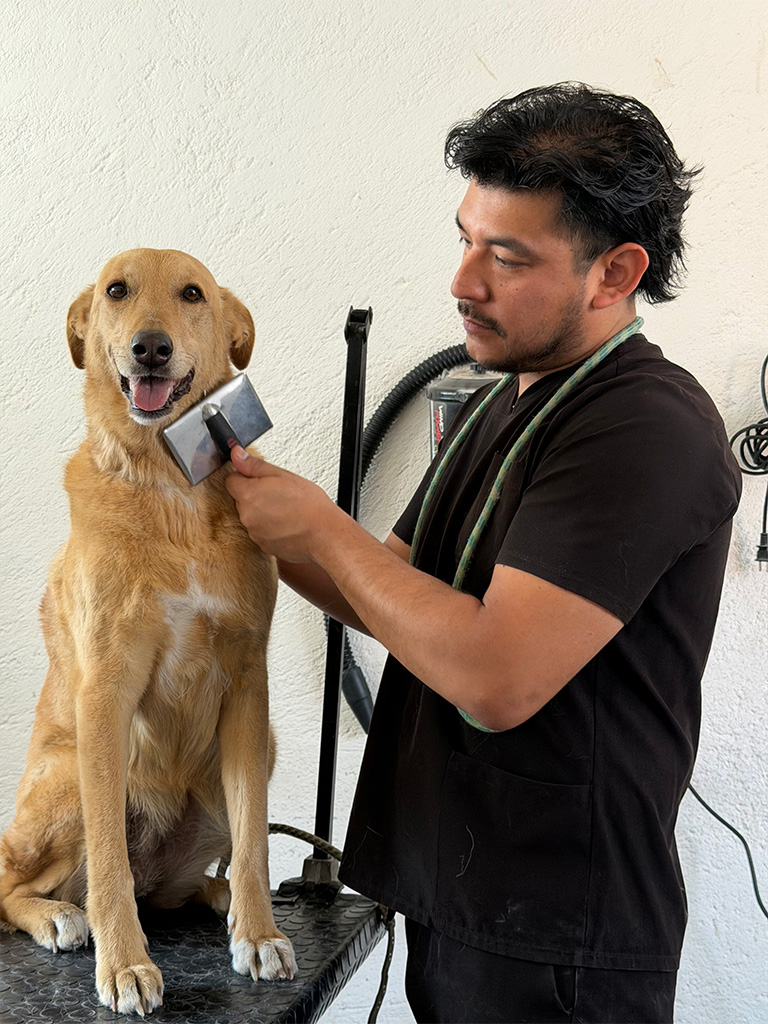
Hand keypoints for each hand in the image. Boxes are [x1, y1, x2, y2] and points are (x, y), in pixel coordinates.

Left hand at [226, 447, 340, 562]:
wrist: (324, 535)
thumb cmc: (309, 505)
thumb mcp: (283, 475)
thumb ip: (255, 465)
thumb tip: (237, 455)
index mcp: (248, 494)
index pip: (231, 481)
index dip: (245, 477)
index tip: (259, 478)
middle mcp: (246, 516)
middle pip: (242, 500)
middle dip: (256, 495)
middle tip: (279, 494)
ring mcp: (254, 533)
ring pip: (252, 517)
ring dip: (264, 513)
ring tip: (286, 510)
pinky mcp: (264, 546)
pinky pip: (262, 532)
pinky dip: (271, 528)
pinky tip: (288, 523)